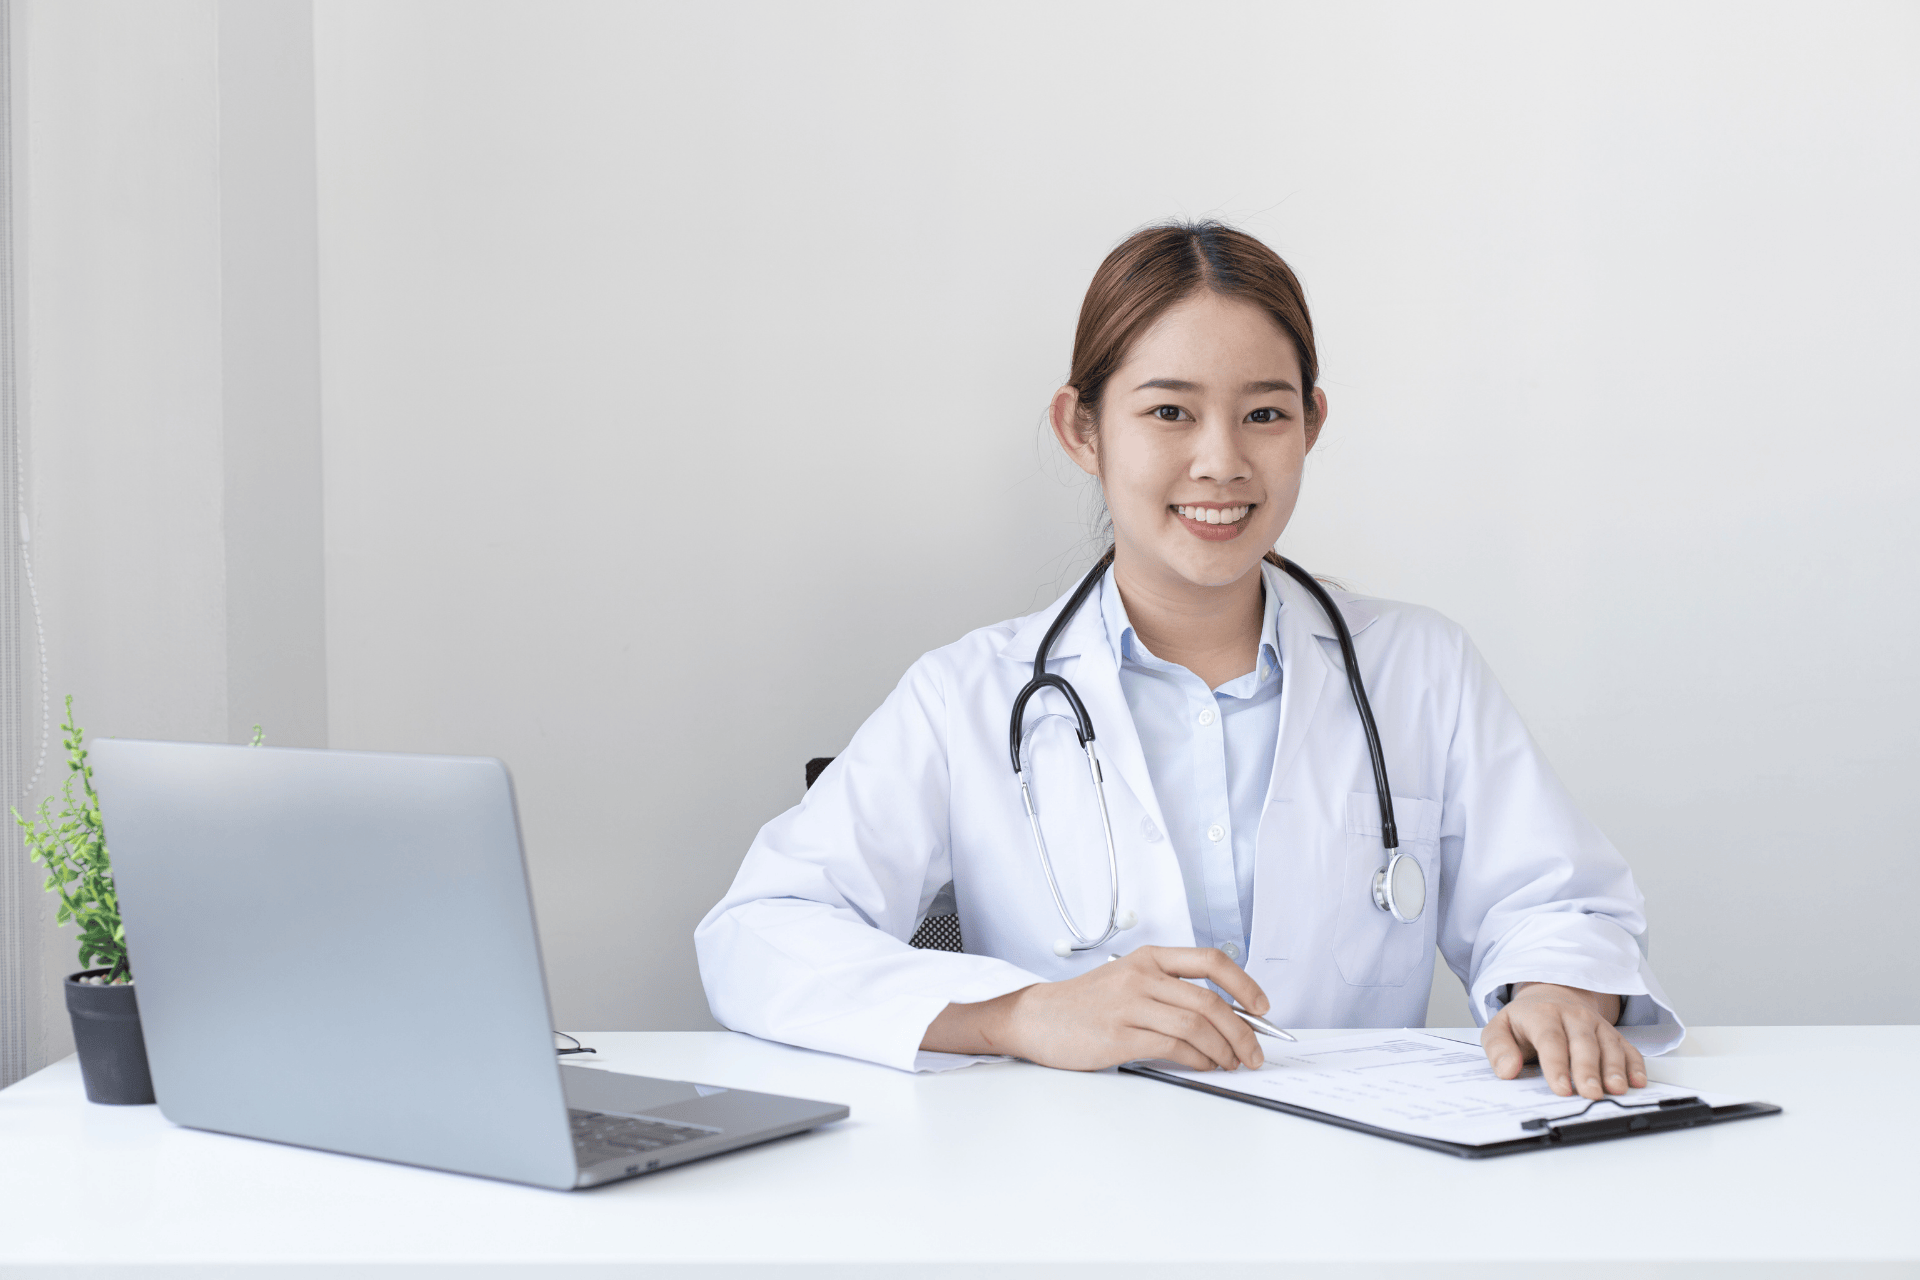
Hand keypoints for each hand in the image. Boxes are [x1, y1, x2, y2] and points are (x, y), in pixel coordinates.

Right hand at [921, 946, 1268, 1072]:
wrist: (1037, 1018)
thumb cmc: (1085, 1004)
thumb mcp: (1129, 981)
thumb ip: (1170, 992)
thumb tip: (1226, 1018)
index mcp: (1149, 958)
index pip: (1211, 961)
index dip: (1245, 984)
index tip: (1263, 1007)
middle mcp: (1142, 976)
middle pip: (1210, 1002)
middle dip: (1243, 1031)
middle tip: (1254, 1052)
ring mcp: (1130, 1005)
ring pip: (1197, 1026)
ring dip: (1223, 1050)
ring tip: (1231, 1063)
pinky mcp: (1120, 1035)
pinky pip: (1174, 1047)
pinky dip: (1198, 1060)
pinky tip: (1204, 1066)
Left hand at [1483, 982, 1645, 1099]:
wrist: (1551, 996)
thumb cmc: (1525, 1020)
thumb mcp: (1500, 1028)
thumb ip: (1498, 1048)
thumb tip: (1506, 1070)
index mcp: (1542, 1014)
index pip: (1550, 1039)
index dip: (1557, 1064)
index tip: (1561, 1088)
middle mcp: (1573, 1016)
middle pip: (1583, 1043)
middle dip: (1588, 1070)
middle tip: (1591, 1094)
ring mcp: (1596, 1024)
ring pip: (1608, 1045)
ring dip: (1615, 1068)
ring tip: (1617, 1090)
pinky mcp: (1613, 1034)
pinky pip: (1628, 1047)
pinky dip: (1636, 1064)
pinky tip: (1638, 1081)